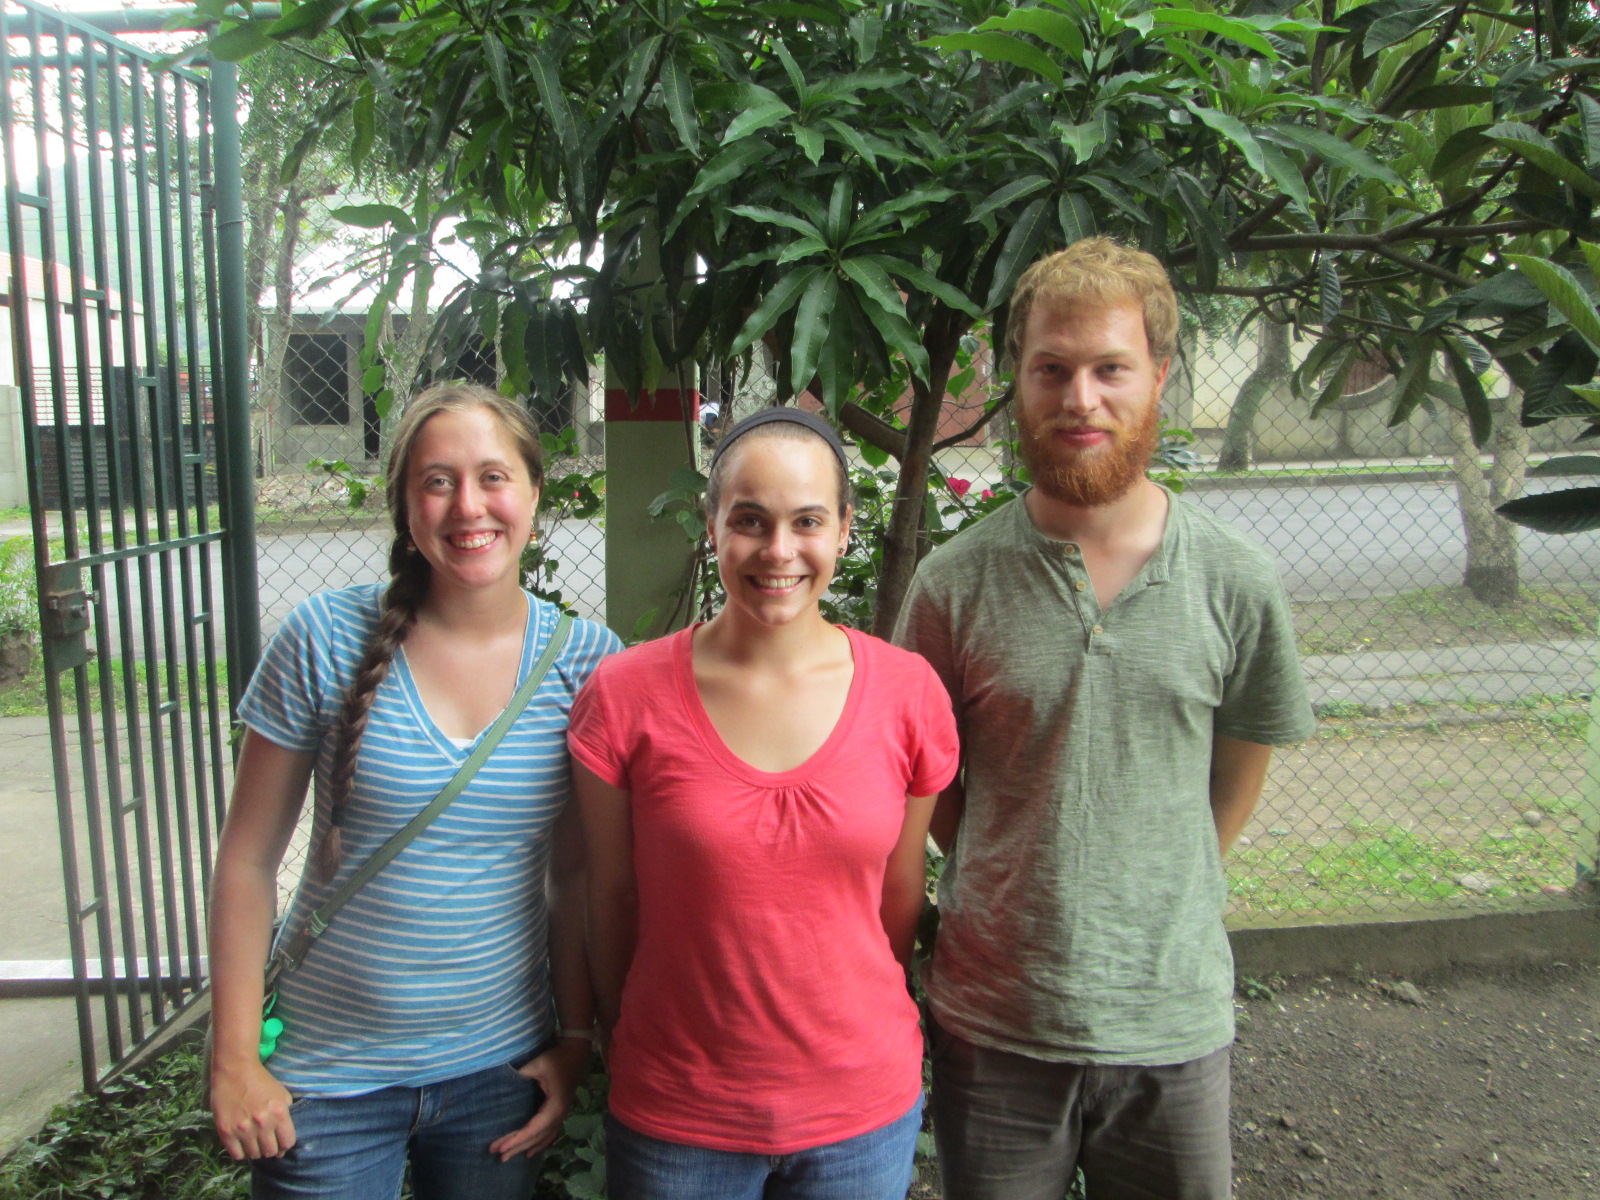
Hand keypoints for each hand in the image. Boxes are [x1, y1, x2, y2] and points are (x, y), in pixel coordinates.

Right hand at [212, 1057, 296, 1159]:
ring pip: (254, 1155)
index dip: (285, 1145)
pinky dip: (241, 1152)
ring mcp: (242, 1129)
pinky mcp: (226, 1132)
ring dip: (256, 1150)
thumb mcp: (282, 1094)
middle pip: (271, 1152)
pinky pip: (236, 1155)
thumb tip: (284, 1136)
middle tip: (267, 1143)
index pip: (288, 1143)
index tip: (281, 1143)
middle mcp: (262, 1124)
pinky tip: (242, 1143)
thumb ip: (286, 1115)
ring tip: (254, 1142)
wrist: (235, 1071)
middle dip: (272, 1149)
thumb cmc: (261, 1081)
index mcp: (279, 1113)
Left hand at [487, 1038, 590, 1161]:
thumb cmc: (557, 1059)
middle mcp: (559, 1115)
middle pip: (536, 1137)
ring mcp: (560, 1115)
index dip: (517, 1139)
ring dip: (525, 1147)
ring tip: (508, 1157)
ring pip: (542, 1138)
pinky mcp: (559, 1112)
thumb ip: (521, 1075)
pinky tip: (529, 1152)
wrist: (575, 1053)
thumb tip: (502, 1082)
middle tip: (497, 1155)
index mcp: (554, 1106)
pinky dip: (538, 1144)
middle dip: (516, 1146)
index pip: (533, 1128)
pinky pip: (548, 1134)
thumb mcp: (538, 1064)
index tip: (501, 1148)